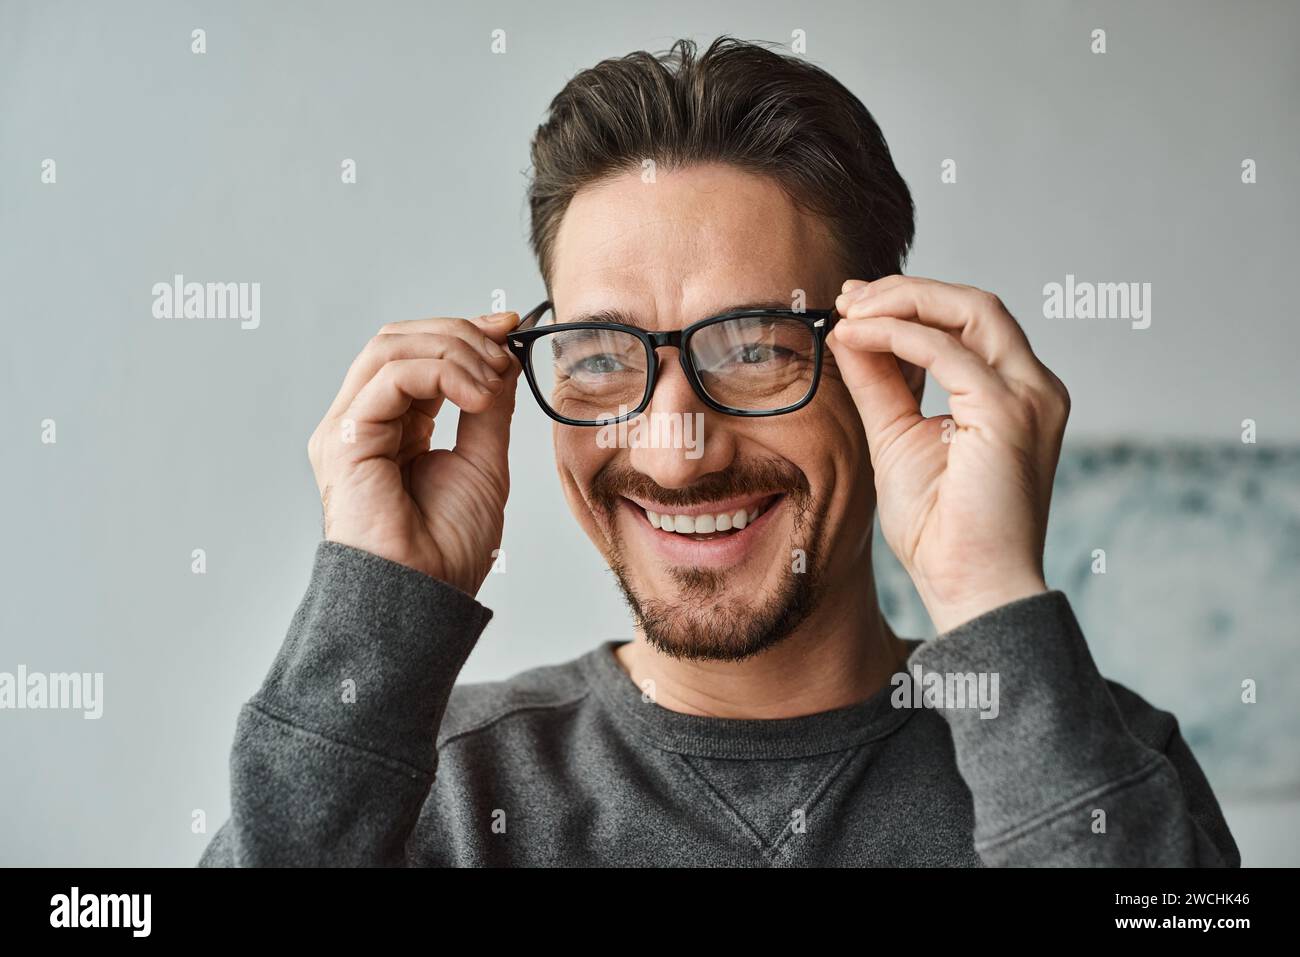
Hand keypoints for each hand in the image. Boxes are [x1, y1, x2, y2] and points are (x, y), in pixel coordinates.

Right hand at [307, 312, 522, 595]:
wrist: (428, 596)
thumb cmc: (448, 547)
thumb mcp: (485, 460)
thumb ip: (489, 406)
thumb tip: (503, 356)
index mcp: (393, 426)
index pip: (418, 354)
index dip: (464, 332)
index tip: (510, 326)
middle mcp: (364, 420)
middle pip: (400, 339)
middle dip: (461, 334)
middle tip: (505, 350)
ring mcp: (348, 427)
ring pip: (393, 347)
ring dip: (455, 349)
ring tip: (493, 379)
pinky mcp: (344, 437)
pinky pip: (392, 377)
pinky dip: (442, 371)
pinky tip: (477, 395)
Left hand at [828, 276, 1069, 632]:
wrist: (967, 586)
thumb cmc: (938, 528)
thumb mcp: (897, 437)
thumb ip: (880, 383)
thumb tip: (849, 332)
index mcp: (1014, 392)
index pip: (967, 324)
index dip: (909, 304)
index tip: (853, 305)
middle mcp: (1033, 386)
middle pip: (974, 304)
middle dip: (905, 292)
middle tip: (847, 298)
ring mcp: (1029, 396)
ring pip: (969, 311)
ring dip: (900, 303)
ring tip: (847, 312)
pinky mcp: (1010, 412)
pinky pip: (947, 350)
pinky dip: (896, 335)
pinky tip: (855, 338)